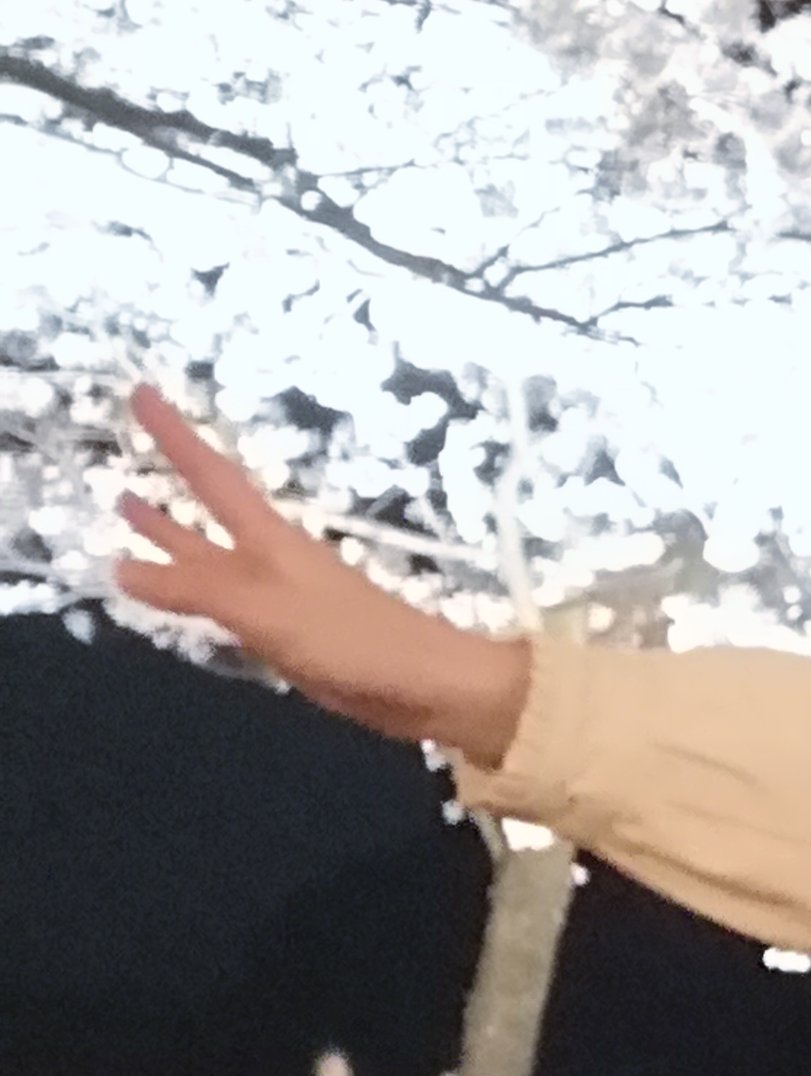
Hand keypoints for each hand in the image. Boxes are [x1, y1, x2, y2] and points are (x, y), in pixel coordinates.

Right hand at [110, 386, 533, 765]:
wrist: (425, 684)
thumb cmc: (350, 639)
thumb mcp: (262, 609)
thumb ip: (195, 588)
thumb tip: (119, 566)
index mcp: (269, 539)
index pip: (210, 475)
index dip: (175, 434)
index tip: (143, 391)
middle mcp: (271, 556)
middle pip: (209, 508)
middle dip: (168, 479)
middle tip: (121, 449)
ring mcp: (281, 592)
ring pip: (212, 553)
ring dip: (172, 533)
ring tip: (125, 507)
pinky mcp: (289, 629)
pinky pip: (225, 596)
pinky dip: (192, 585)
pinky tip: (177, 591)